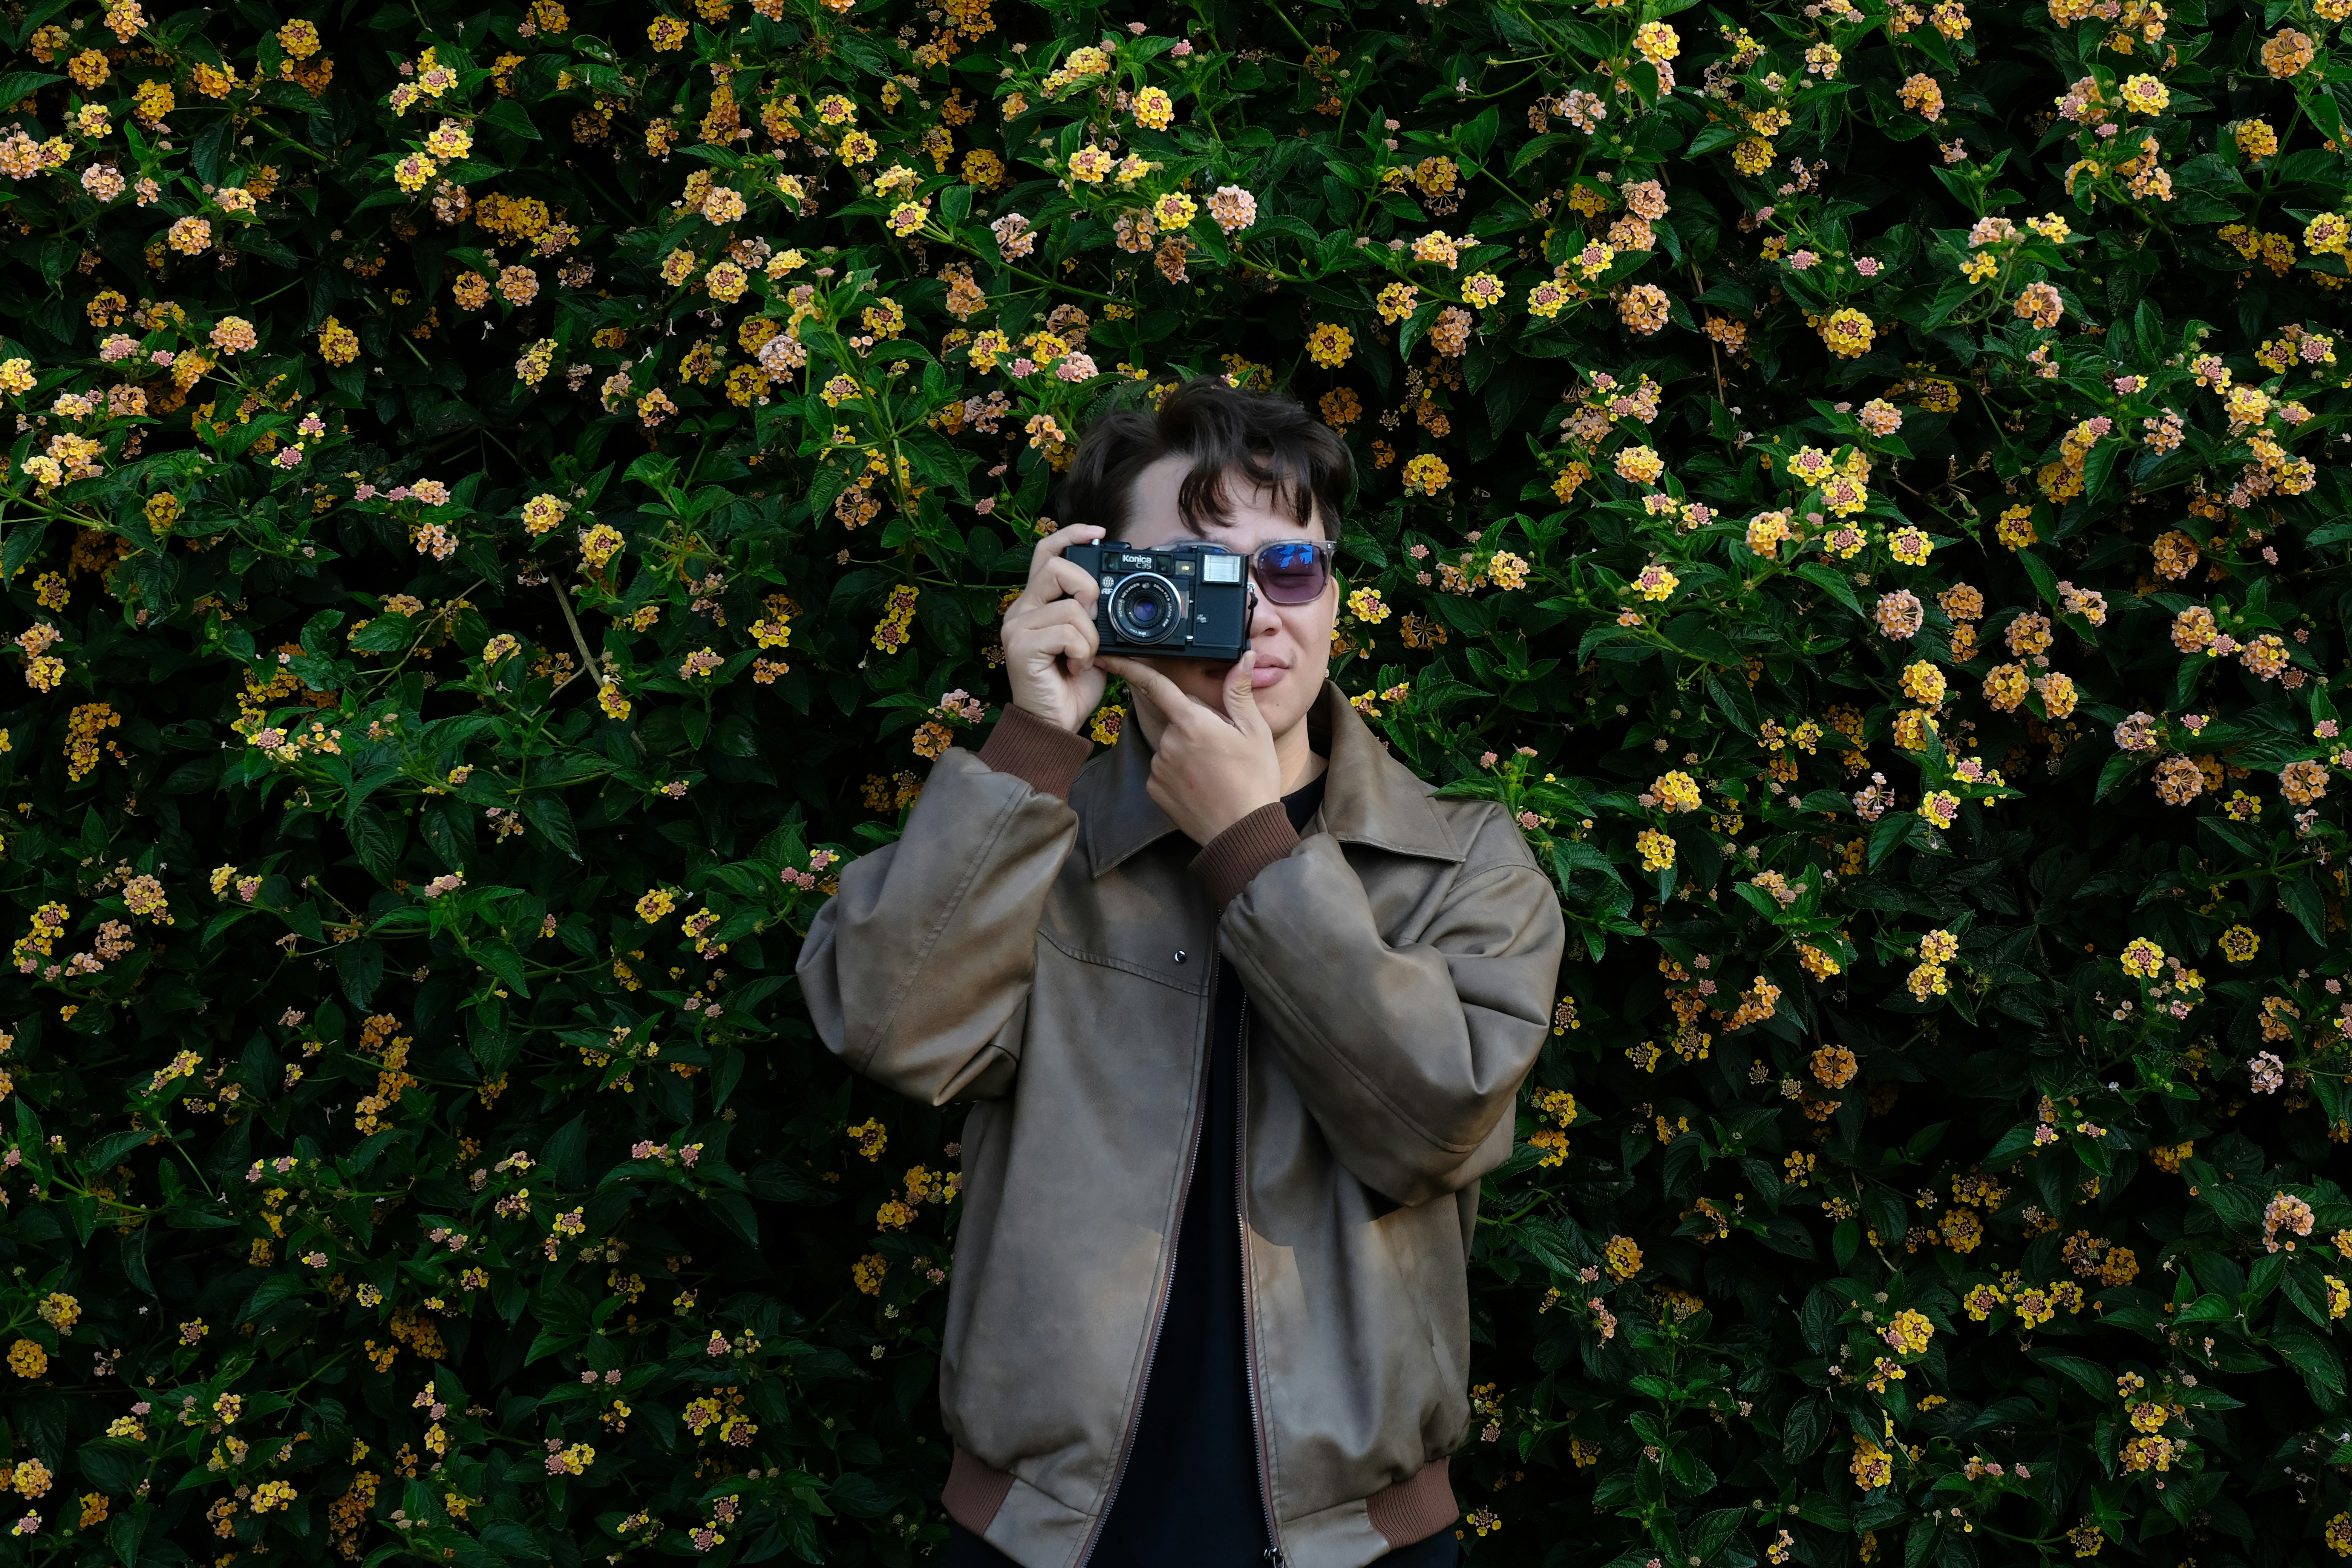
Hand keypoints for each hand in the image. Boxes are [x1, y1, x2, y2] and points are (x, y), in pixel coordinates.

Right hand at [999, 525, 1108, 732]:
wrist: (1054, 725)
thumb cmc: (1070, 687)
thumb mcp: (1090, 642)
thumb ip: (1093, 616)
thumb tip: (1110, 595)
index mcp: (1036, 604)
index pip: (1047, 552)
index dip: (1072, 534)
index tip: (1100, 533)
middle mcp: (1021, 610)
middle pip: (1058, 567)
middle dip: (1089, 590)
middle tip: (1094, 621)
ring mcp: (1017, 626)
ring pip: (1071, 607)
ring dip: (1091, 637)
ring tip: (1084, 659)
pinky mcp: (1020, 646)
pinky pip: (1067, 633)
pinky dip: (1083, 652)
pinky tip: (1075, 669)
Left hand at [1095, 649, 1283, 844]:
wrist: (1242, 832)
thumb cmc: (1255, 779)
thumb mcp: (1255, 732)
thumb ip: (1239, 693)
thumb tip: (1243, 657)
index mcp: (1192, 723)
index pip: (1155, 686)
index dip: (1129, 667)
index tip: (1108, 656)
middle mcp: (1168, 742)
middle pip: (1176, 720)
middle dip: (1195, 726)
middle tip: (1222, 748)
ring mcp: (1158, 768)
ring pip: (1171, 745)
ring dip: (1187, 751)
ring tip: (1216, 771)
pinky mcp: (1154, 790)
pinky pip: (1164, 770)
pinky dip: (1179, 773)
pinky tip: (1201, 785)